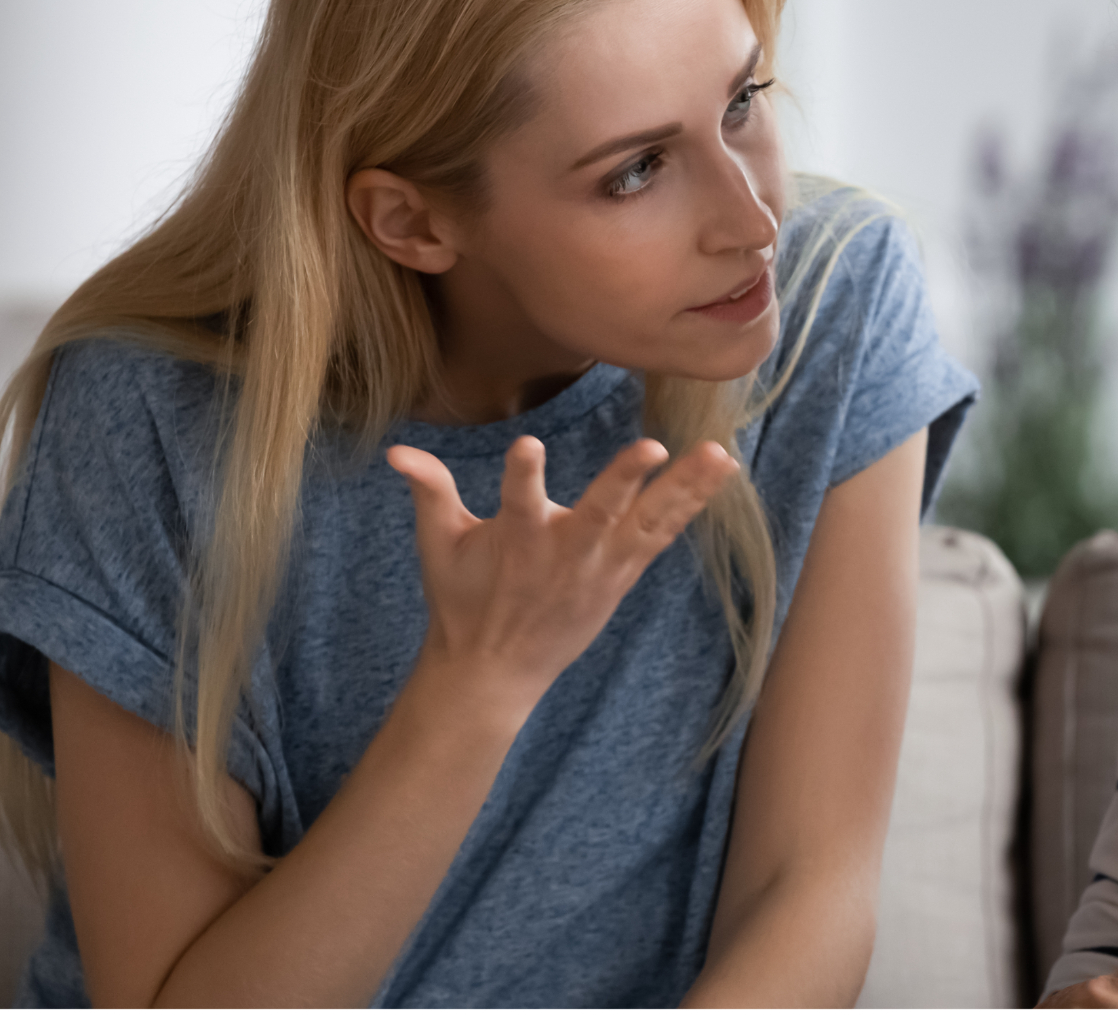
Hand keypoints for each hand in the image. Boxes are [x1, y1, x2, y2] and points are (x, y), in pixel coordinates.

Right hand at [386, 434, 737, 713]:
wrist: (494, 670)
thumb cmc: (462, 600)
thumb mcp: (438, 547)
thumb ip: (429, 492)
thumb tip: (396, 450)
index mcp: (516, 540)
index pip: (517, 500)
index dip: (522, 475)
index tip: (528, 446)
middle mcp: (565, 553)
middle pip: (600, 513)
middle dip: (624, 481)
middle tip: (652, 448)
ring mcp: (601, 567)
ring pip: (647, 523)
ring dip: (685, 489)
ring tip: (720, 455)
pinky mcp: (622, 576)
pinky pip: (662, 536)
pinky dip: (690, 506)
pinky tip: (720, 474)